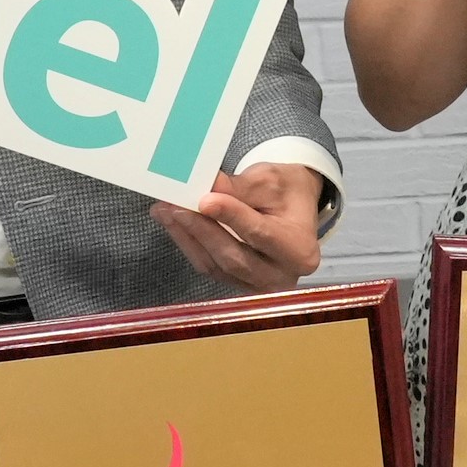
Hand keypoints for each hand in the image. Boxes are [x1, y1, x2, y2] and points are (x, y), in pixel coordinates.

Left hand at [150, 161, 325, 293]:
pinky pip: (210, 268)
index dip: (230, 217)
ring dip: (188, 237)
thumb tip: (206, 187)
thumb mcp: (269, 180)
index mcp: (300, 250)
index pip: (260, 234)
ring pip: (216, 265)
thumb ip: (238, 188)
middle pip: (234, 256)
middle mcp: (282, 276)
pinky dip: (190, 245)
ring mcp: (259, 285)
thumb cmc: (286, 192)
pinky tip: (174, 224)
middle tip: (174, 205)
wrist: (293, 209)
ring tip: (165, 211)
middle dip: (200, 229)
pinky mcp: (239, 284)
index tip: (204, 200)